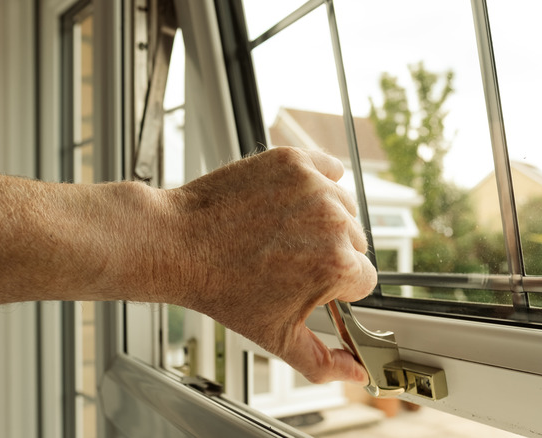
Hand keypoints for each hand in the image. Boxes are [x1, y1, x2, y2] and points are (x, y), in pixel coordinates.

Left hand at [147, 147, 376, 383]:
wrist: (178, 243)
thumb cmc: (221, 289)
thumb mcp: (276, 337)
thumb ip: (324, 362)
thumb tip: (357, 375)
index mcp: (338, 266)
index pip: (363, 280)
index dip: (336, 288)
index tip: (309, 284)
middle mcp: (334, 222)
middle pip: (356, 244)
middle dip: (330, 254)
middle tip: (289, 261)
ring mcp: (314, 187)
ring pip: (344, 208)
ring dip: (324, 220)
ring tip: (284, 234)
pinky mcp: (295, 161)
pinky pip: (328, 170)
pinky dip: (318, 183)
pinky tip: (292, 202)